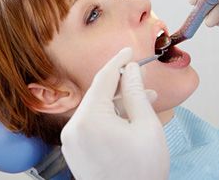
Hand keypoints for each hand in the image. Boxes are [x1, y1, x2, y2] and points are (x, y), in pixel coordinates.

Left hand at [60, 48, 168, 179]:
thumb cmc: (142, 171)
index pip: (104, 78)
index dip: (119, 61)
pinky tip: (130, 116)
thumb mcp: (146, 126)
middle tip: (143, 78)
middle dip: (123, 84)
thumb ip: (136, 93)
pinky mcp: (76, 151)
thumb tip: (132, 69)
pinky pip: (93, 124)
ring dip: (120, 102)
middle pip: (99, 94)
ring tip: (145, 100)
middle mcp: (74, 129)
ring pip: (97, 109)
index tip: (130, 51)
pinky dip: (111, 116)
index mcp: (89, 120)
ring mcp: (72, 142)